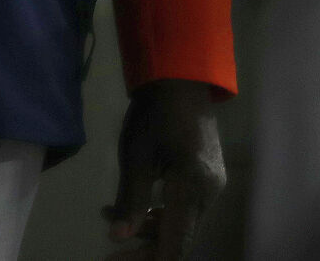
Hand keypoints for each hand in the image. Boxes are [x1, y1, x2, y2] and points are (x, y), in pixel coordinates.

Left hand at [105, 80, 224, 260]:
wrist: (180, 77)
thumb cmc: (154, 112)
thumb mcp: (136, 155)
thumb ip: (130, 200)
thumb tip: (118, 237)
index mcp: (192, 188)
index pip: (175, 245)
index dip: (148, 260)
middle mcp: (209, 193)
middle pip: (179, 239)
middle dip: (144, 248)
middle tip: (110, 252)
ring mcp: (211, 184)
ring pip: (181, 223)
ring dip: (147, 227)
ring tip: (108, 214)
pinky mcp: (207, 175)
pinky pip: (185, 206)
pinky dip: (159, 211)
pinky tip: (133, 203)